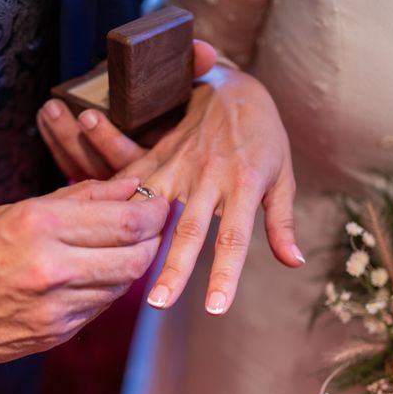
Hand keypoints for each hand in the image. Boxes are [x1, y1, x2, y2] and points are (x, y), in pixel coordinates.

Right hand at [0, 178, 168, 363]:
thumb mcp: (22, 209)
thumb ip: (83, 197)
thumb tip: (131, 187)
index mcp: (41, 226)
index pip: (126, 223)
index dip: (155, 214)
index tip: (160, 205)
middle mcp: (52, 268)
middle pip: (136, 259)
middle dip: (154, 240)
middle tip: (153, 227)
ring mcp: (56, 307)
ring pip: (123, 285)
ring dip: (133, 264)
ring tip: (124, 247)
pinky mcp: (56, 333)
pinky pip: (101, 306)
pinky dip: (108, 286)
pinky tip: (97, 273)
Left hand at [37, 39, 216, 180]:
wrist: (194, 124)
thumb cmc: (190, 107)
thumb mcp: (199, 88)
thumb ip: (198, 70)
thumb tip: (204, 52)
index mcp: (164, 160)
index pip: (133, 160)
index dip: (108, 141)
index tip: (87, 116)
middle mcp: (140, 174)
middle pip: (101, 168)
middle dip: (74, 141)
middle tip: (57, 109)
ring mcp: (117, 177)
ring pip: (84, 169)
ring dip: (62, 140)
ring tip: (50, 110)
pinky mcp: (99, 173)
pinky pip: (73, 167)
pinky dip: (56, 145)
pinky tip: (45, 121)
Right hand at [39, 66, 301, 315]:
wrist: (234, 85)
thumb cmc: (263, 134)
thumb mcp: (283, 175)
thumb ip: (282, 221)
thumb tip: (293, 262)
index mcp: (244, 185)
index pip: (234, 237)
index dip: (224, 274)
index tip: (215, 308)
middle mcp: (209, 177)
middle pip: (189, 229)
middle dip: (174, 268)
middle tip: (158, 303)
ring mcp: (179, 164)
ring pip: (155, 207)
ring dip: (138, 238)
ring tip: (121, 269)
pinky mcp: (159, 153)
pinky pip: (134, 179)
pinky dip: (117, 203)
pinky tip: (99, 227)